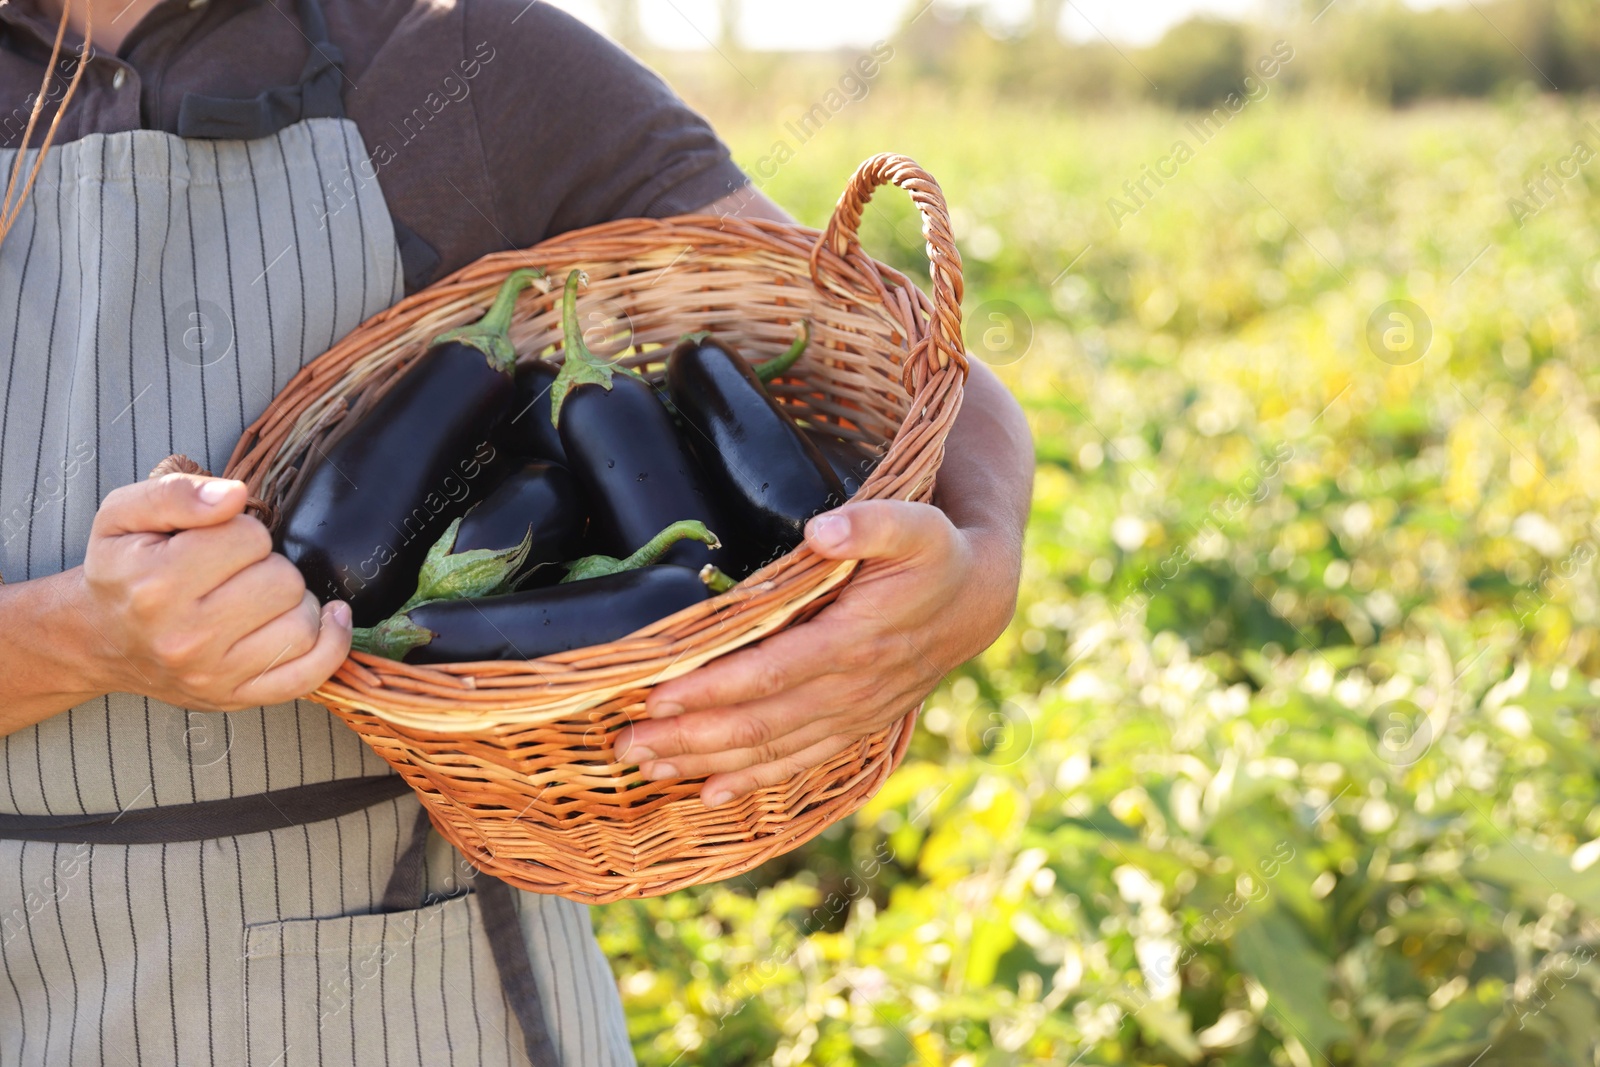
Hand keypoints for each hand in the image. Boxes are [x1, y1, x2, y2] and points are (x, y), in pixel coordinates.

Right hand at [72, 473, 351, 711]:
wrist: (101, 639)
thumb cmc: (123, 570)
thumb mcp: (124, 515)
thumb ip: (176, 492)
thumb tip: (234, 496)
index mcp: (156, 584)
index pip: (250, 537)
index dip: (242, 530)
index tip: (219, 542)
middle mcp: (185, 636)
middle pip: (283, 581)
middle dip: (268, 565)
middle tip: (237, 572)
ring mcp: (214, 674)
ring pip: (303, 623)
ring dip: (294, 602)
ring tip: (260, 597)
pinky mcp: (237, 697)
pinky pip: (311, 674)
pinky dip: (331, 642)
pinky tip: (328, 617)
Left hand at [615, 499, 1019, 805]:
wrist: (978, 600)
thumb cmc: (936, 556)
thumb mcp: (916, 525)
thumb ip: (872, 523)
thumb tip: (821, 528)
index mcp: (855, 639)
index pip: (770, 672)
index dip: (712, 687)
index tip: (656, 694)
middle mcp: (851, 688)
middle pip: (758, 723)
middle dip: (688, 737)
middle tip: (626, 742)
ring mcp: (852, 715)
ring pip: (771, 751)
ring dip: (705, 763)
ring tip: (646, 767)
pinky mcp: (853, 727)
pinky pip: (798, 762)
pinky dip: (751, 781)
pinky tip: (707, 793)